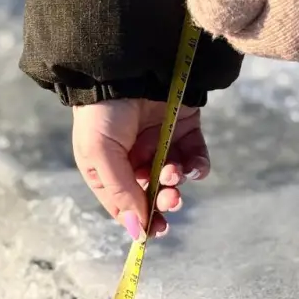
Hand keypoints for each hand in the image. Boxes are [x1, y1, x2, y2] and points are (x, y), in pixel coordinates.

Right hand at [72, 98, 209, 239]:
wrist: (127, 67)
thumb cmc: (102, 113)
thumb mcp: (100, 154)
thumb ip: (120, 192)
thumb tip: (138, 232)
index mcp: (108, 169)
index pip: (125, 205)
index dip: (140, 221)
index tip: (153, 232)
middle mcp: (135, 160)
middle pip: (154, 196)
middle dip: (163, 204)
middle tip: (168, 201)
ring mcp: (161, 145)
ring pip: (176, 180)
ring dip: (177, 184)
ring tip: (173, 172)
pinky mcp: (185, 130)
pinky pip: (196, 158)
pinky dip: (198, 167)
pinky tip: (192, 167)